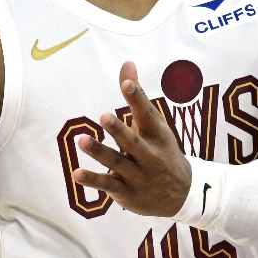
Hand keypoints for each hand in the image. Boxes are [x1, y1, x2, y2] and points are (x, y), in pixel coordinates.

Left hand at [73, 61, 190, 216]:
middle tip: (104, 116)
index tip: (126, 84)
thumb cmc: (161, 150)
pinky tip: (76, 173)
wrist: (180, 194)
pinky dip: (92, 180)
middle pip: (132, 142)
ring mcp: (137, 175)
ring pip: (117, 163)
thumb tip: (127, 63)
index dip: (137, 99)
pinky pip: (108, 184)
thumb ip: (137, 95)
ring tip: (82, 140)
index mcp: (157, 135)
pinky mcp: (125, 192)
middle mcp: (149, 155)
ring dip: (100, 152)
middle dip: (119, 130)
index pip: (147, 115)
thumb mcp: (154, 124)